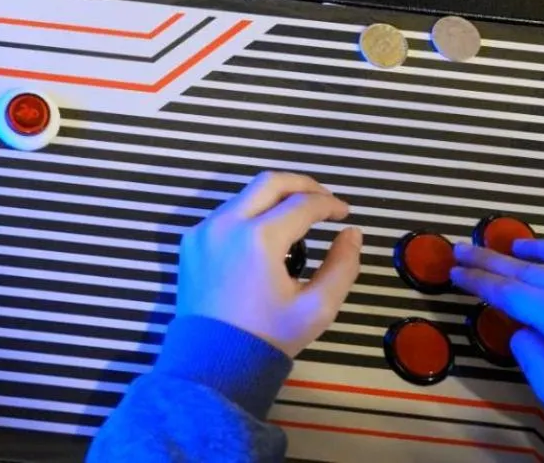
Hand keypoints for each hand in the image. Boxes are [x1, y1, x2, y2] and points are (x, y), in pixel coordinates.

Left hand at [176, 171, 362, 356]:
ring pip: (245, 195)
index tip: (345, 214)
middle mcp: (227, 224)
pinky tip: (266, 237)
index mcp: (258, 238)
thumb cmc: (268, 336)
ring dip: (274, 199)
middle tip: (324, 200)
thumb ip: (342, 266)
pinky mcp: (191, 240)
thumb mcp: (317, 308)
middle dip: (302, 185)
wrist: (213, 362)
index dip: (330, 204)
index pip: (303, 204)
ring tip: (298, 220)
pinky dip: (250, 214)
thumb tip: (352, 233)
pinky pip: (225, 214)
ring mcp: (204, 230)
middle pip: (270, 181)